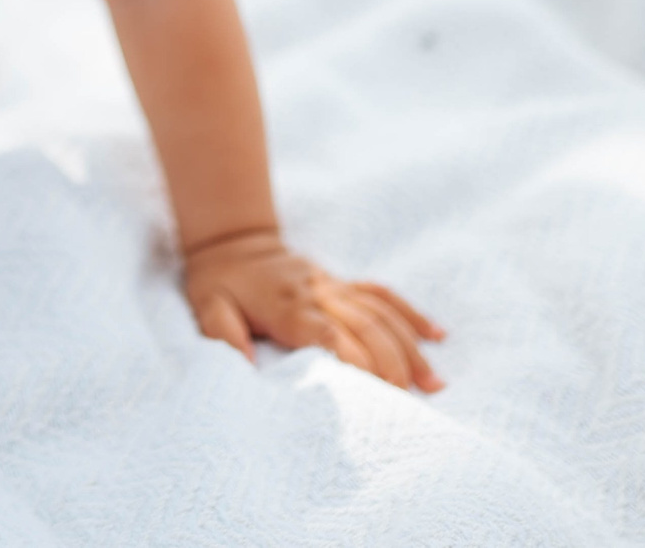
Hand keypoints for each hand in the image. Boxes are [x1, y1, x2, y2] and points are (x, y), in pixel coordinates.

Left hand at [183, 228, 446, 393]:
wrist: (231, 240)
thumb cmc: (218, 283)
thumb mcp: (207, 308)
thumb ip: (223, 336)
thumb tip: (247, 366)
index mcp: (287, 306)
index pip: (330, 333)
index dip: (356, 360)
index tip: (376, 392)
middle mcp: (318, 293)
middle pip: (366, 326)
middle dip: (391, 364)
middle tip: (408, 403)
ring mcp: (334, 286)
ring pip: (382, 312)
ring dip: (409, 346)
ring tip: (433, 384)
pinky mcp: (342, 282)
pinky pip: (382, 294)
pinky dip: (411, 314)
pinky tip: (437, 336)